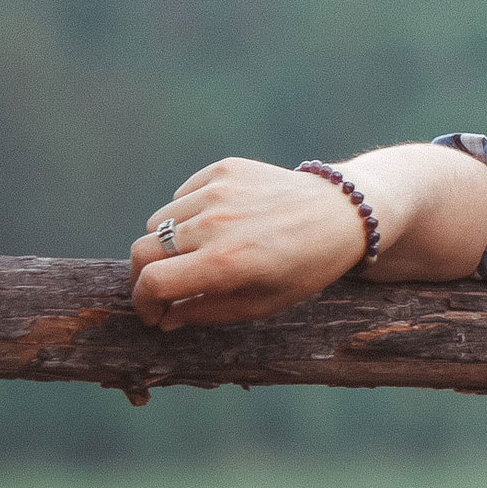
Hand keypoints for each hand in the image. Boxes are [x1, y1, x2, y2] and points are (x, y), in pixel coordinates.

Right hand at [128, 158, 367, 330]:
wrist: (344, 213)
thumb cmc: (306, 266)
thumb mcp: (263, 302)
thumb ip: (206, 311)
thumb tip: (164, 319)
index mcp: (225, 262)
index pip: (151, 281)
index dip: (143, 303)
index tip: (152, 313)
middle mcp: (216, 223)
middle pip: (142, 250)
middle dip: (145, 275)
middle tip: (163, 287)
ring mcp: (219, 191)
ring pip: (157, 222)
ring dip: (166, 244)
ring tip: (196, 254)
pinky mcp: (225, 169)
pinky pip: (182, 196)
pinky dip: (187, 214)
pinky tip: (215, 225)